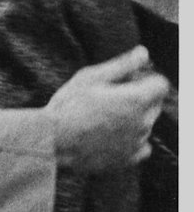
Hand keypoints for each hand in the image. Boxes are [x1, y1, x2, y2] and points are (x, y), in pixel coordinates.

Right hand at [45, 47, 166, 173]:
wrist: (50, 141)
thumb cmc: (67, 107)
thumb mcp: (90, 77)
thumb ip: (122, 65)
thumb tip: (143, 53)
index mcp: (137, 99)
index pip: (160, 84)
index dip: (144, 79)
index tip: (126, 81)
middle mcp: (143, 122)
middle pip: (155, 104)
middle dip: (140, 98)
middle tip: (109, 98)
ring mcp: (137, 142)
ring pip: (146, 125)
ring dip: (133, 119)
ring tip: (102, 118)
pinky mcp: (128, 159)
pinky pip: (141, 147)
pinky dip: (132, 141)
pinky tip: (111, 136)